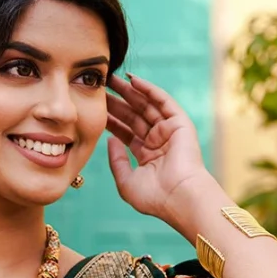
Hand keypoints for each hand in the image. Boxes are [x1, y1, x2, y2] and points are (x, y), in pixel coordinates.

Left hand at [106, 73, 210, 224]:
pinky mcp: (180, 124)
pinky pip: (163, 101)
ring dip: (130, 92)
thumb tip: (110, 140)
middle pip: (134, 116)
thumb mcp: (126, 182)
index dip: (111, 119)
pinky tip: (133, 80)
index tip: (95, 107)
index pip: (126, 132)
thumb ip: (116, 161)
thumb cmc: (155, 197)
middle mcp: (159, 141)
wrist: (180, 198)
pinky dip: (149, 90)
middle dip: (117, 101)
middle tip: (101, 86)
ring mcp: (170, 132)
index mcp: (147, 156)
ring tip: (113, 79)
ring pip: (146, 106)